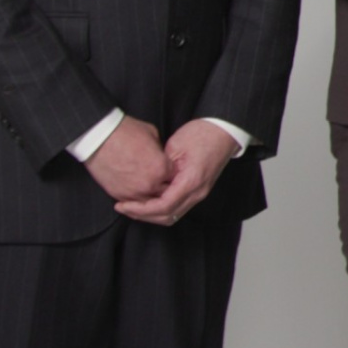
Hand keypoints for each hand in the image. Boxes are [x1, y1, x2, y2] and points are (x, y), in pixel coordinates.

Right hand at [85, 116, 170, 203]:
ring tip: (148, 187)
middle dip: (164, 187)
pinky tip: (137, 192)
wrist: (98, 138)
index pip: (175, 178)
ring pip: (150, 203)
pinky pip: (133, 204)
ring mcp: (134, 192)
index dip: (173, 174)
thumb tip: (161, 156)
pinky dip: (136, 200)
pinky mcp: (119, 195)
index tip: (168, 170)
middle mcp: (150, 184)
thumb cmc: (124, 132)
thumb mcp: (152, 135)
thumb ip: (161, 151)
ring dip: (151, 196)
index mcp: (162, 168)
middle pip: (165, 193)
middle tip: (159, 180)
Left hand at [117, 119, 240, 224]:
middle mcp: (198, 192)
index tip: (123, 205)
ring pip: (173, 215)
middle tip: (124, 208)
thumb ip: (160, 168)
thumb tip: (146, 182)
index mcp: (191, 181)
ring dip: (152, 214)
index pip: (163, 206)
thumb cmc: (202, 133)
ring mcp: (200, 193)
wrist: (224, 130)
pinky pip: (178, 207)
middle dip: (143, 215)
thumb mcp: (175, 146)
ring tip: (133, 206)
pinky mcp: (198, 190)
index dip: (140, 209)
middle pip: (167, 217)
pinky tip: (148, 200)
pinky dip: (161, 208)